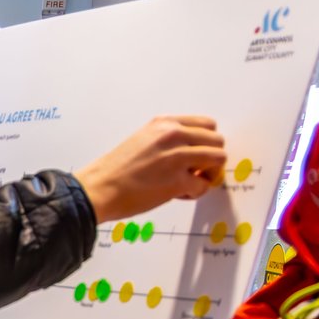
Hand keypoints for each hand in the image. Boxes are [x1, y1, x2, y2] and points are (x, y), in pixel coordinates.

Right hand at [74, 116, 228, 222]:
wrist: (99, 188)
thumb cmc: (116, 169)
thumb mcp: (143, 139)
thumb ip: (168, 139)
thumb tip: (192, 150)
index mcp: (164, 123)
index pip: (207, 123)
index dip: (206, 141)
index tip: (198, 153)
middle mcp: (173, 134)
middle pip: (217, 140)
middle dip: (211, 157)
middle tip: (195, 170)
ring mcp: (177, 157)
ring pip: (219, 159)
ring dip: (208, 174)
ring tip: (189, 183)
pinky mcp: (177, 181)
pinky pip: (204, 185)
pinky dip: (195, 192)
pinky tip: (178, 194)